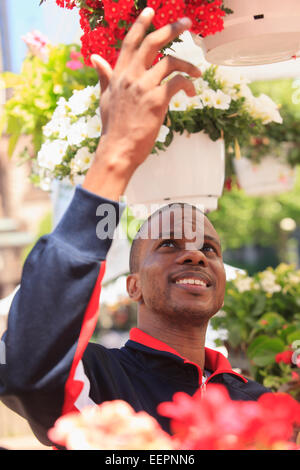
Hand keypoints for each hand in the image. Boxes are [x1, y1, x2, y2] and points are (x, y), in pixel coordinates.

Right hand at [83, 8, 200, 199]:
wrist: (118, 150)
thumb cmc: (113, 128)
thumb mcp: (105, 98)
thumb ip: (104, 76)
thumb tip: (94, 57)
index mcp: (119, 75)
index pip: (130, 42)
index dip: (141, 24)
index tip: (151, 10)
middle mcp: (131, 76)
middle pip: (153, 43)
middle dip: (171, 28)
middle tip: (187, 22)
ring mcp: (144, 87)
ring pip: (171, 62)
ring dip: (188, 64)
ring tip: (197, 72)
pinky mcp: (157, 100)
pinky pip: (178, 82)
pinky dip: (189, 84)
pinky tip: (192, 92)